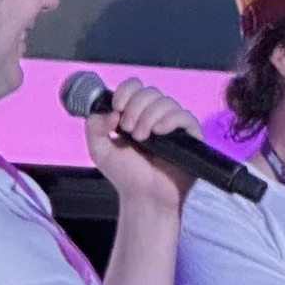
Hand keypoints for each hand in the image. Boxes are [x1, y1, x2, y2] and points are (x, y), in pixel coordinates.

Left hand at [86, 78, 202, 211]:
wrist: (145, 197)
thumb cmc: (126, 176)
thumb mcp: (100, 151)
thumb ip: (93, 127)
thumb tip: (108, 111)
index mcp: (136, 114)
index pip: (135, 86)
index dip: (125, 91)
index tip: (117, 108)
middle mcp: (156, 115)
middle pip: (150, 91)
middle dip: (135, 108)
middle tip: (128, 130)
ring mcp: (174, 125)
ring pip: (166, 101)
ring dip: (149, 117)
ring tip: (142, 138)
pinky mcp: (190, 135)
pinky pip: (184, 115)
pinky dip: (169, 120)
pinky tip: (159, 133)